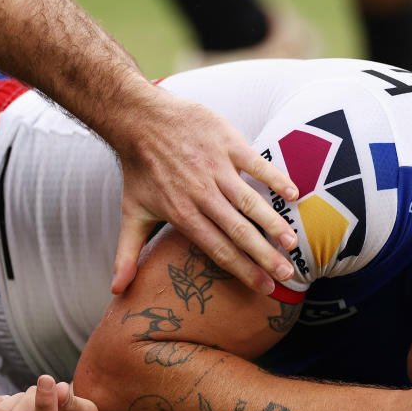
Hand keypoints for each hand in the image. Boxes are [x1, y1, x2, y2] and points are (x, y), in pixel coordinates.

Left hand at [110, 92, 299, 295]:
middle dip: (264, 255)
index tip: (264, 287)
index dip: (243, 270)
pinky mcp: (227, 143)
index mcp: (182, 214)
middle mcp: (201, 194)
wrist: (138, 119)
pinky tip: (294, 194)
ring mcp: (216, 167)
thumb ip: (127, 254)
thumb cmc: (138, 170)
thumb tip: (117, 291)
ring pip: (250, 201)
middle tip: (287, 274)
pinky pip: (256, 163)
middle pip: (238, 231)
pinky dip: (275, 178)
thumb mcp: (131, 214)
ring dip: (273, 222)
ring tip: (292, 243)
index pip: (218, 249)